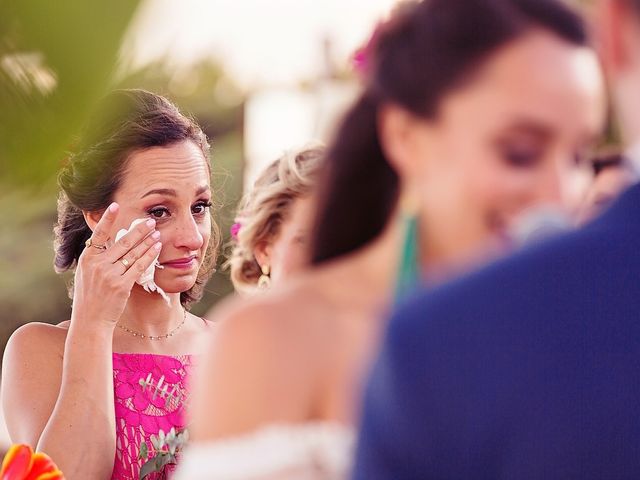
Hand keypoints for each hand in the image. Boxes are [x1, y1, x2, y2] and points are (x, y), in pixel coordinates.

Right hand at [71, 203, 161, 328]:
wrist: (90, 321)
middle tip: (150, 221)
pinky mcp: (121, 285)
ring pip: (133, 253)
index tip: (116, 205)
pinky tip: (157, 248)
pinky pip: (139, 266)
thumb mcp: (87, 274)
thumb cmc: (90, 298)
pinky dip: (149, 255)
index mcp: (87, 259)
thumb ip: (97, 258)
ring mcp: (109, 274)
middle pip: (122, 242)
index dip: (108, 219)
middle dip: (138, 230)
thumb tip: (110, 242)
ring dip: (147, 241)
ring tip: (157, 232)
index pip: (98, 234)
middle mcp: (97, 264)